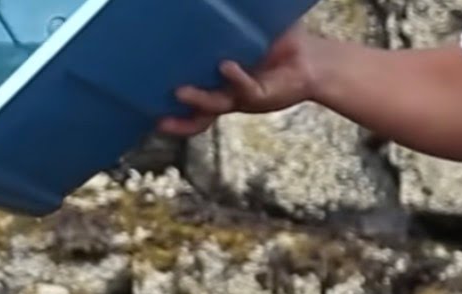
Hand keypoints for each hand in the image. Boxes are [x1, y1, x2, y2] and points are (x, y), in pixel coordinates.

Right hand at [158, 27, 318, 136]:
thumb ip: (229, 21)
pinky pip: (244, 89)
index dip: (171, 106)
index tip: (148, 102)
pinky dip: (235, 78)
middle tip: (154, 107)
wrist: (313, 60)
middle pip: (195, 111)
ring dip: (197, 99)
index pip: (189, 98)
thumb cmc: (277, 43)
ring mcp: (241, 97)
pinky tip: (226, 66)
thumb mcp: (247, 29)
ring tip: (181, 91)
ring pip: (213, 105)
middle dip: (176, 114)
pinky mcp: (260, 97)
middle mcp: (224, 94)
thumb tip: (210, 4)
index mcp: (216, 82)